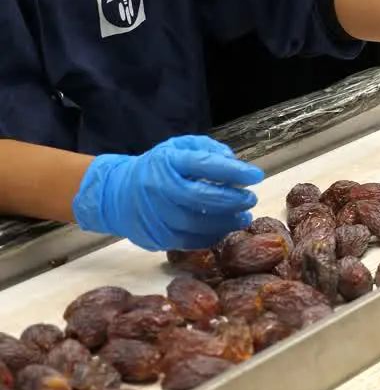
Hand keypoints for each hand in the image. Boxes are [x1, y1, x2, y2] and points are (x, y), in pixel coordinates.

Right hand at [72, 135, 263, 250]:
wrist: (115, 193)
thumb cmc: (157, 168)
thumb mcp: (178, 148)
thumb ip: (207, 150)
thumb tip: (235, 163)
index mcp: (167, 162)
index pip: (203, 164)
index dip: (232, 171)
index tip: (255, 175)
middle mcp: (159, 188)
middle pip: (201, 198)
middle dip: (232, 200)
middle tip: (250, 199)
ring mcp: (155, 215)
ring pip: (197, 224)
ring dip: (226, 222)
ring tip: (243, 217)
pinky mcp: (156, 237)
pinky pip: (190, 241)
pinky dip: (212, 236)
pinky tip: (224, 229)